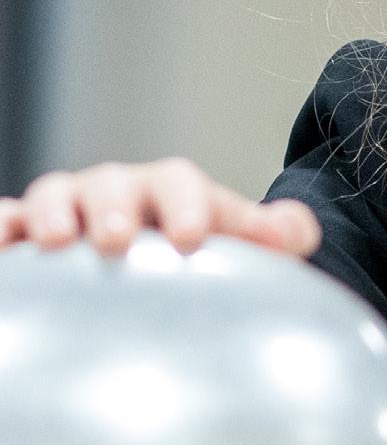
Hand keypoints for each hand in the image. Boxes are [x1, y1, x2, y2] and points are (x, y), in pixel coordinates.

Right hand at [0, 159, 321, 259]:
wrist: (150, 261)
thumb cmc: (192, 257)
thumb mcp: (235, 246)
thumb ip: (271, 237)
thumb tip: (299, 232)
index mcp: (169, 191)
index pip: (179, 184)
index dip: (187, 205)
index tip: (192, 238)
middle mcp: (115, 191)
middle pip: (111, 183)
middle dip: (115, 206)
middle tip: (117, 239)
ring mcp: (65, 208)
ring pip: (53, 196)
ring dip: (52, 213)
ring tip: (57, 243)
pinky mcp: (24, 232)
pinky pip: (7, 221)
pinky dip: (2, 228)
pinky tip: (1, 249)